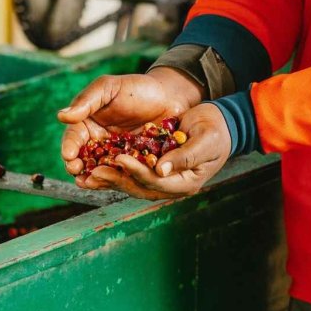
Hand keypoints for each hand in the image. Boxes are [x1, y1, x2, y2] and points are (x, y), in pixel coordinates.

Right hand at [58, 67, 201, 175]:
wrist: (169, 96)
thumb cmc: (136, 88)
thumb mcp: (108, 88)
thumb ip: (86, 101)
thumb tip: (61, 116)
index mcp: (88, 124)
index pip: (73, 138)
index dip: (69, 147)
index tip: (68, 155)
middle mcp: (98, 142)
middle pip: (83, 159)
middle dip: (77, 167)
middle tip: (77, 172)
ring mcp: (116, 155)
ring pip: (100, 170)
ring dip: (93, 178)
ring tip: (90, 182)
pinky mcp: (133, 164)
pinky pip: (123, 174)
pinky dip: (117, 180)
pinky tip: (114, 182)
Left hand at [83, 102, 232, 200]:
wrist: (221, 124)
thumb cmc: (217, 130)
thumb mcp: (206, 141)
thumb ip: (186, 156)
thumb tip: (161, 169)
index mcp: (186, 182)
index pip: (157, 181)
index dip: (137, 170)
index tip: (120, 158)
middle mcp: (172, 185)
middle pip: (140, 186)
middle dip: (117, 179)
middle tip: (94, 172)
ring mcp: (163, 179)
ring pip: (133, 182)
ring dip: (112, 178)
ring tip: (89, 173)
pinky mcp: (155, 168)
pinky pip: (132, 172)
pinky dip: (116, 169)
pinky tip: (98, 164)